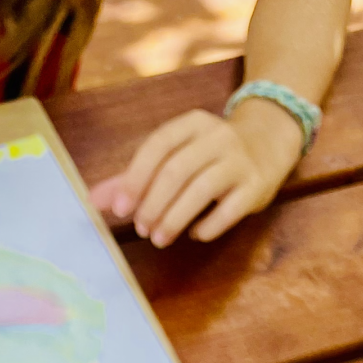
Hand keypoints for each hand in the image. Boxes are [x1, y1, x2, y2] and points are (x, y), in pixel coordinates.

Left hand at [89, 101, 302, 246]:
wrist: (269, 142)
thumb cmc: (209, 155)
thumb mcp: (174, 156)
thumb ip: (134, 177)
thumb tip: (93, 200)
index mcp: (192, 124)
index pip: (159, 145)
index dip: (136, 177)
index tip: (120, 208)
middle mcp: (217, 137)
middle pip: (177, 170)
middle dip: (153, 203)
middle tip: (140, 228)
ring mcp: (239, 160)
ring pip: (202, 189)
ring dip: (174, 218)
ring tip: (158, 239)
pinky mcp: (256, 186)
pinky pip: (229, 210)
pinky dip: (207, 226)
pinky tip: (195, 234)